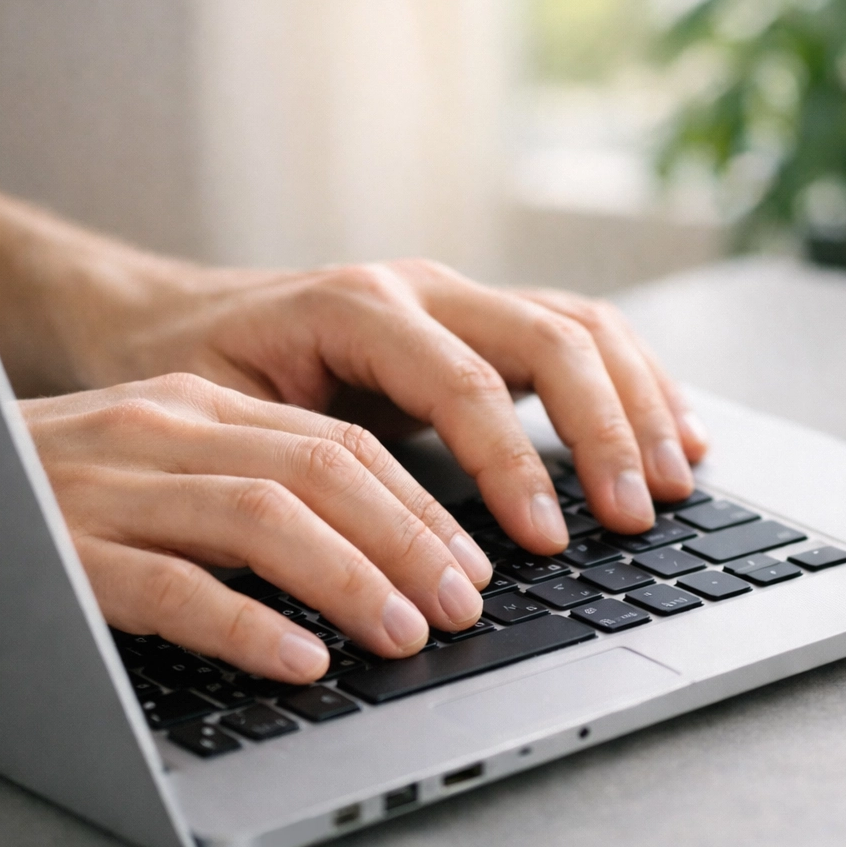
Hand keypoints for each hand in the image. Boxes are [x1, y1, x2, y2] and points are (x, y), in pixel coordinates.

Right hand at [24, 373, 496, 681]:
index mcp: (201, 406)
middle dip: (409, 542)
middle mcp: (162, 429)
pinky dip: (247, 624)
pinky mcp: (61, 549)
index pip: (342, 444)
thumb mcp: (170, 463)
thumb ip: (260, 485)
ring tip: (405, 634)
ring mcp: (108, 485)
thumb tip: (387, 552)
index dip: (421, 506)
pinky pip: (169, 586)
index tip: (473, 563)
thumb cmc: (69, 487)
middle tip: (463, 606)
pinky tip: (302, 659)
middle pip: (321, 472)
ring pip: (260, 518)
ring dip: (352, 580)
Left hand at [84, 259, 708, 551]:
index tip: (549, 541)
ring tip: (675, 481)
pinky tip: (672, 432)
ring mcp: (458, 298)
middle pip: (551, 337)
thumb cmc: (189, 377)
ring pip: (582, 327)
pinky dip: (635, 382)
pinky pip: (579, 335)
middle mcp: (421, 289)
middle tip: (638, 515)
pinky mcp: (480, 322)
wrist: (169, 317)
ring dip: (639, 403)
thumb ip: (304, 469)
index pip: (464, 382)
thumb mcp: (225, 424)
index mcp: (357, 307)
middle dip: (607, 429)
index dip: (516, 464)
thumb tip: (376, 557)